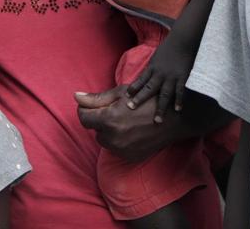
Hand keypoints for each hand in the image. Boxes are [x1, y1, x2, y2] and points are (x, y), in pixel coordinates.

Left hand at [75, 86, 192, 162]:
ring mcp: (121, 150)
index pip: (83, 117)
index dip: (86, 109)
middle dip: (101, 120)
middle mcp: (113, 138)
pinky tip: (132, 131)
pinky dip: (119, 141)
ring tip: (126, 121)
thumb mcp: (121, 93)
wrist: (173, 118)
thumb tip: (75, 97)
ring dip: (109, 131)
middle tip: (118, 111)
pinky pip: (116, 149)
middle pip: (94, 130)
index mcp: (109, 119)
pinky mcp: (129, 157)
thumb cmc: (147, 100)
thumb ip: (96, 98)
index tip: (95, 105)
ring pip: (104, 140)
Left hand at [125, 36, 193, 122]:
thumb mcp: (155, 59)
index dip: (132, 89)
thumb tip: (141, 82)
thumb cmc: (169, 49)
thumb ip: (150, 71)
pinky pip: (180, 91)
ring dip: (160, 107)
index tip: (125, 98)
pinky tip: (177, 110)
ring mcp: (171, 76)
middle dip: (140, 99)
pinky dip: (179, 100)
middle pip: (148, 89)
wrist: (182, 40)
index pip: (140, 81)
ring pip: (164, 94)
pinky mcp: (182, 77)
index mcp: (152, 68)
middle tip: (131, 109)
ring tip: (157, 120)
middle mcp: (159, 74)